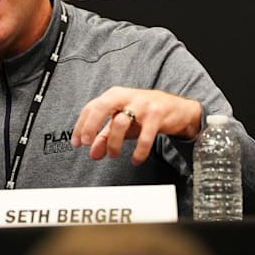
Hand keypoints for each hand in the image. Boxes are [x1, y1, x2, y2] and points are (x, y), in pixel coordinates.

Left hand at [70, 86, 201, 165]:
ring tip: (113, 154)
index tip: (76, 142)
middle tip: (86, 142)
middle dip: (90, 125)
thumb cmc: (146, 113)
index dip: (81, 125)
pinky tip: (135, 159)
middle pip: (102, 106)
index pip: (92, 107)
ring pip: (120, 122)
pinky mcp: (157, 115)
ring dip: (113, 143)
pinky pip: (144, 137)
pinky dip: (138, 152)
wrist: (177, 108)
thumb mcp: (123, 123)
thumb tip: (92, 152)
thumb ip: (105, 136)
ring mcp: (142, 105)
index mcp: (115, 95)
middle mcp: (127, 96)